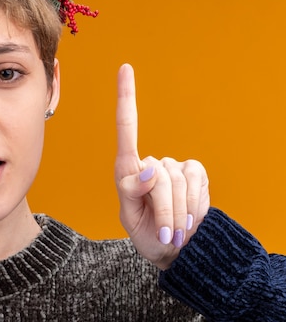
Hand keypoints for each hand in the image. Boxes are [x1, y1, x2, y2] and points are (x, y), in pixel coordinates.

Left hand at [114, 64, 209, 269]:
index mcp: (127, 170)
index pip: (126, 128)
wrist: (177, 252)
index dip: (126, 97)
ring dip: (178, 213)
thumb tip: (152, 168)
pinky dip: (194, 206)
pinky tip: (190, 217)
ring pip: (178, 182)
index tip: (125, 68)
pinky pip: (197, 183)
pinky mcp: (196, 173)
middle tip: (166, 234)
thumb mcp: (131, 218)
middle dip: (164, 211)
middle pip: (160, 178)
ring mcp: (175, 167)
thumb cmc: (147, 235)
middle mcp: (151, 163)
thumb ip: (133, 192)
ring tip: (176, 229)